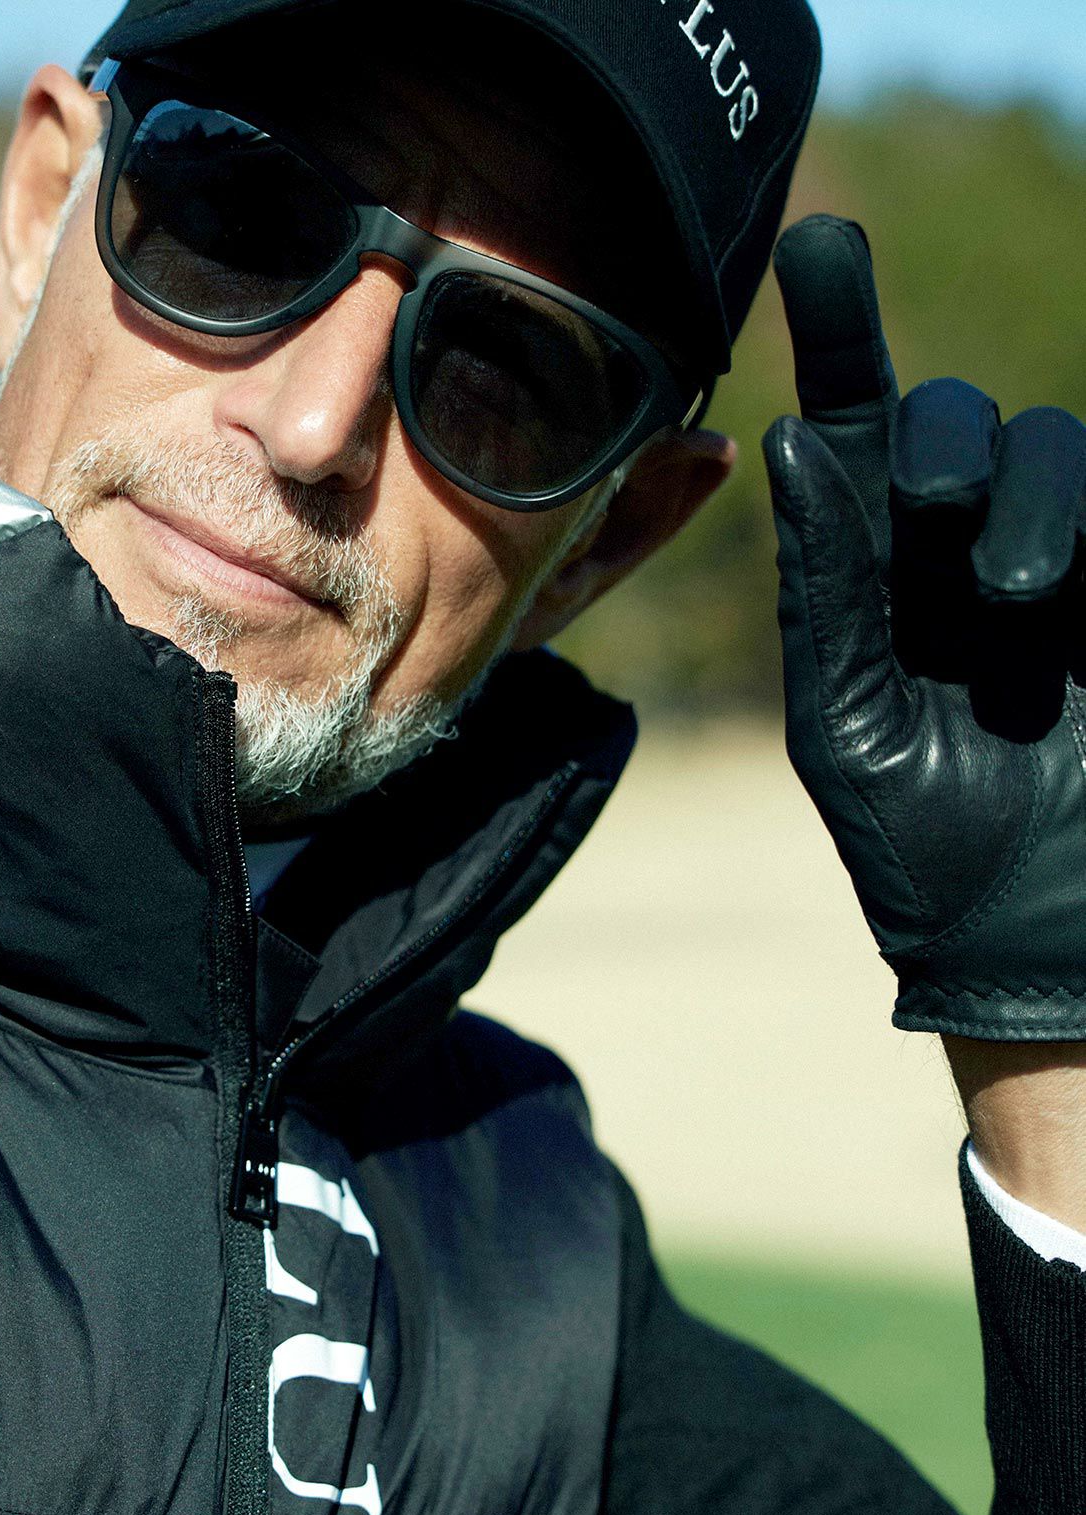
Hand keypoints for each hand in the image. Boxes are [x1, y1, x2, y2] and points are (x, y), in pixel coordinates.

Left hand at [762, 214, 1085, 1040]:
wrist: (1036, 940)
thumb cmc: (922, 851)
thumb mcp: (845, 722)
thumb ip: (827, 585)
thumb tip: (790, 439)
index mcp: (873, 583)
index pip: (854, 437)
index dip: (842, 335)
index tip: (820, 242)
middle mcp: (959, 558)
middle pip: (950, 421)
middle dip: (940, 441)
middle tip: (931, 515)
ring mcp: (1060, 568)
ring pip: (1050, 442)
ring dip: (1029, 490)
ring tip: (1017, 598)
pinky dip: (1083, 511)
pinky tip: (1059, 589)